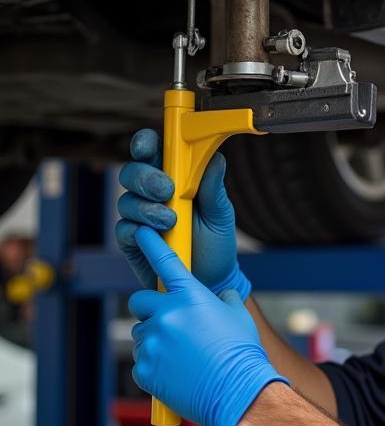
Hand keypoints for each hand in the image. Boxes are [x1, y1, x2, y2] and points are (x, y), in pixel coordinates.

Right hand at [115, 128, 250, 298]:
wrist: (212, 282)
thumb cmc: (216, 244)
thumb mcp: (221, 214)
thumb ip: (213, 187)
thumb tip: (215, 157)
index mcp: (175, 178)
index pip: (153, 152)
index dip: (145, 143)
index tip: (147, 147)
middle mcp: (152, 194)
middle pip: (131, 172)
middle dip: (145, 178)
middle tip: (165, 190)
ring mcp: (139, 218)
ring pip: (126, 200)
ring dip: (147, 208)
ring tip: (171, 221)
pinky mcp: (132, 242)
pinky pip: (123, 229)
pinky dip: (137, 230)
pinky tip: (155, 236)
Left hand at [128, 226, 287, 425]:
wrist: (236, 391)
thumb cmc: (242, 352)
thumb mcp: (238, 317)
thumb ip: (225, 300)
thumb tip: (223, 295)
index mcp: (190, 297)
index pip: (165, 263)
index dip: (151, 244)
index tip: (140, 232)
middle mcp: (167, 315)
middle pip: (140, 302)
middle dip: (151, 309)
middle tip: (170, 324)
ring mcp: (152, 342)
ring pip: (141, 333)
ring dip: (155, 340)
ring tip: (182, 356)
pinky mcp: (144, 368)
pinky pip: (142, 361)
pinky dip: (155, 366)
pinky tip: (177, 373)